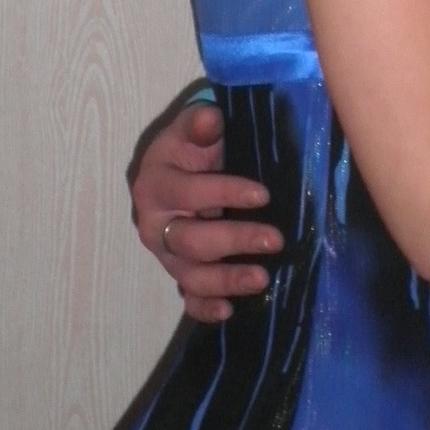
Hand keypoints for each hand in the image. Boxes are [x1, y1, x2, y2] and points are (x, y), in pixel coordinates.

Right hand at [130, 101, 283, 321]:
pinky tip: (228, 311)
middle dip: (233, 241)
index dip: (224, 194)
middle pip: (189, 241)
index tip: (262, 195)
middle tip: (275, 240)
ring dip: (225, 281)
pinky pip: (186, 296)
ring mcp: (164, 253)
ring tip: (262, 279)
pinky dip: (204, 307)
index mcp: (155, 184)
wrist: (183, 164)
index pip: (188, 192)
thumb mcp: (194, 129)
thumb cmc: (194, 146)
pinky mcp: (178, 271)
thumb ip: (199, 124)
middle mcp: (154, 224)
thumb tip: (209, 118)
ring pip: (189, 275)